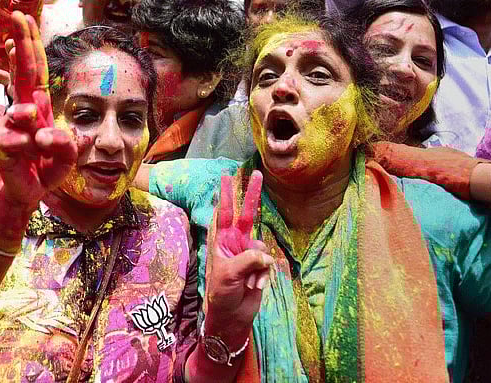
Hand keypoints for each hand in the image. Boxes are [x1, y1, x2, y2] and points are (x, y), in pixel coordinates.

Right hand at [0, 12, 75, 210]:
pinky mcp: (2, 143)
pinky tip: (30, 154)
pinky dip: (29, 148)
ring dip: (32, 124)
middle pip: (22, 70)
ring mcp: (10, 124)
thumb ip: (66, 145)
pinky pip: (17, 139)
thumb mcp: (67, 156)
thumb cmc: (47, 166)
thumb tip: (48, 134)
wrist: (30, 192)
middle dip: (22, 42)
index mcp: (39, 104)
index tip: (26, 18)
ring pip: (21, 112)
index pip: (35, 69)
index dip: (31, 44)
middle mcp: (23, 109)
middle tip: (18, 14)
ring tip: (39, 142)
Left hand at [204, 170, 272, 344]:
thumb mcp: (229, 275)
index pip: (224, 213)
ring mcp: (249, 253)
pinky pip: (269, 265)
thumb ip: (247, 260)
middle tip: (257, 173)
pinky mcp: (261, 266)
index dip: (225, 195)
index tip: (226, 176)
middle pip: (247, 214)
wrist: (232, 316)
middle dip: (252, 194)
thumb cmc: (222, 293)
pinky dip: (264, 276)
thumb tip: (265, 255)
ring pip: (262, 248)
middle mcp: (236, 243)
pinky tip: (256, 287)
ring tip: (250, 282)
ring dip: (259, 266)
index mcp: (221, 241)